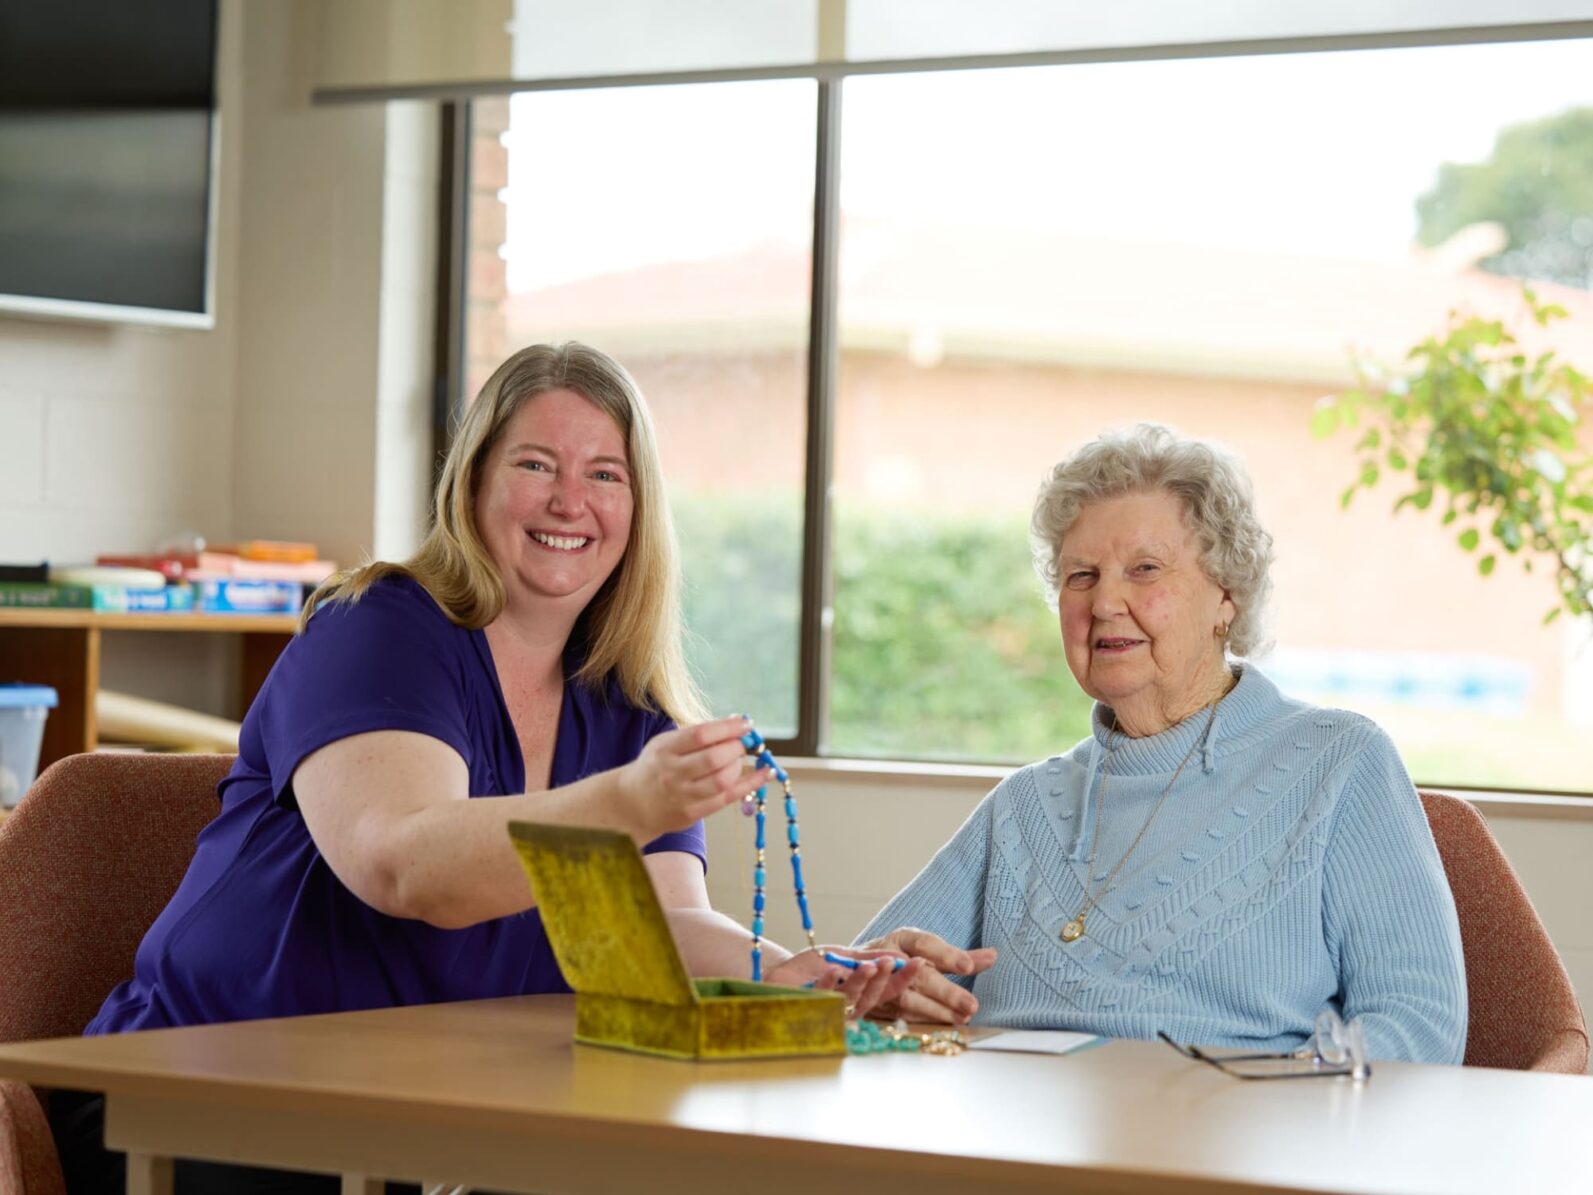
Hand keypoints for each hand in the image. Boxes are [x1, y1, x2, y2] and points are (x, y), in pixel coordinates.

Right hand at [615, 716, 769, 839]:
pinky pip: (728, 798)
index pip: (700, 735)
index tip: (745, 723)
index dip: (727, 727)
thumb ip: (697, 734)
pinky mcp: (693, 813)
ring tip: (740, 757)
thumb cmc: (656, 766)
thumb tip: (736, 721)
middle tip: (743, 741)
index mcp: (665, 749)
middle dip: (736, 747)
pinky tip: (765, 773)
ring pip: (722, 780)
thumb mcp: (666, 743)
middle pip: (714, 759)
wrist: (633, 803)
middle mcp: (672, 773)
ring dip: (739, 765)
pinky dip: (750, 784)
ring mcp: (683, 796)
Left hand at [764, 947, 924, 1019]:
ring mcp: (831, 1011)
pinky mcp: (810, 1008)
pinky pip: (822, 998)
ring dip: (861, 981)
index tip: (919, 962)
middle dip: (883, 979)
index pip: (888, 991)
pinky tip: (835, 970)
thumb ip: (868, 958)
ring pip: (851, 999)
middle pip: (873, 997)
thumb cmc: (812, 969)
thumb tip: (897, 954)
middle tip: (890, 962)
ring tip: (869, 965)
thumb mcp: (844, 957)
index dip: (904, 979)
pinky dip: (829, 983)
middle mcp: (850, 1009)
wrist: (779, 973)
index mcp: (862, 996)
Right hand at [854, 927, 997, 1024]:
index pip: (925, 943)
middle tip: (971, 1005)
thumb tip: (993, 956)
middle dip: (946, 991)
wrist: (855, 970)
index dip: (946, 954)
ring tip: (961, 1018)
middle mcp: (889, 957)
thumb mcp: (925, 949)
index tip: (967, 966)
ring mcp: (879, 982)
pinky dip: (920, 1020)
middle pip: (919, 974)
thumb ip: (958, 956)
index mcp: (902, 938)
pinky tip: (941, 1025)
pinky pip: (898, 1013)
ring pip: (907, 998)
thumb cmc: (901, 957)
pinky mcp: (875, 1003)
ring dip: (935, 1010)